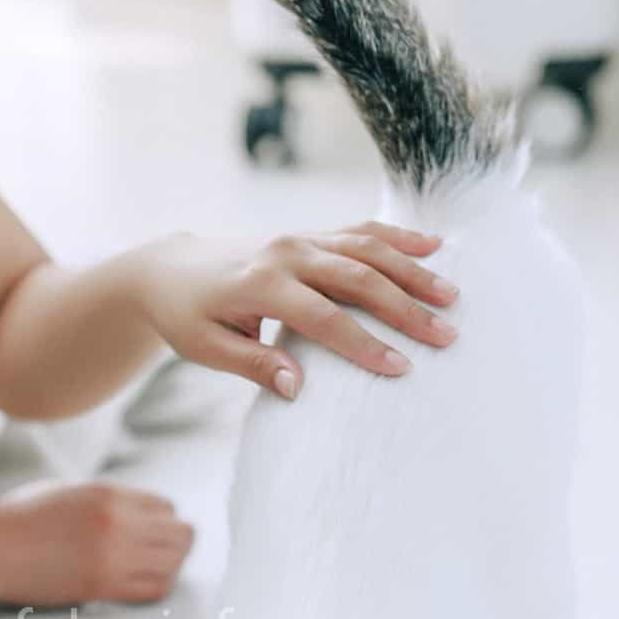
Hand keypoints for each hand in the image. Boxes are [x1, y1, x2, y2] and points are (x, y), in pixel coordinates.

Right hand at [0, 480, 193, 608]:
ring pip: (174, 563)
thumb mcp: (65, 491)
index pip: (167, 507)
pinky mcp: (101, 587)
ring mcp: (111, 556)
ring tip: (153, 570)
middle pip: (181, 535)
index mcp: (107, 493)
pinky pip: (154, 589)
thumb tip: (138, 514)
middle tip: (162, 554)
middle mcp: (117, 522)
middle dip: (177, 544)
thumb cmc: (16, 519)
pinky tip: (141, 585)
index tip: (150, 533)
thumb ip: (104, 499)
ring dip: (170, 567)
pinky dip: (156, 588)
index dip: (162, 522)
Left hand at [129, 221, 460, 399]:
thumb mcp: (204, 348)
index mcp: (260, 284)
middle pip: (357, 278)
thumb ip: (251, 364)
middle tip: (445, 335)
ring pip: (366, 249)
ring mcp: (299, 239)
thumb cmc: (186, 314)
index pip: (323, 318)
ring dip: (412, 270)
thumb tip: (296, 386)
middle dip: (405, 308)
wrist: (169, 268)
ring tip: (450, 294)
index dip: (363, 343)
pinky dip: (396, 237)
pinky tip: (431, 245)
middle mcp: (286, 253)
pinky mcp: (308, 235)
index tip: (400, 367)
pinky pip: (358, 231)